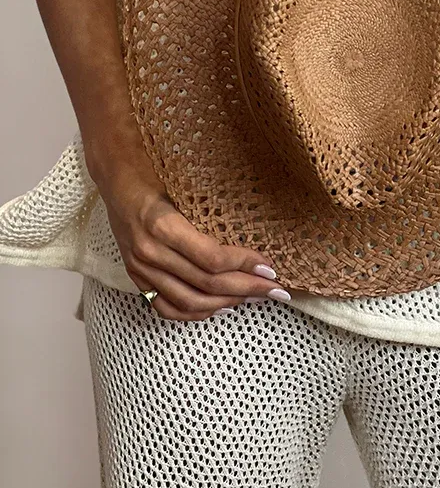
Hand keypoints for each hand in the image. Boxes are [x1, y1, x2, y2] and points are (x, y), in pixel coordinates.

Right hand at [91, 149, 288, 320]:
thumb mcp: (185, 187)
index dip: (245, 266)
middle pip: (206, 283)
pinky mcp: (136, 277)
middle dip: (247, 288)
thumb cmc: (156, 174)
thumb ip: (212, 216)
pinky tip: (220, 307)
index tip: (270, 267)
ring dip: (227, 302)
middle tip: (275, 289)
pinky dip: (196, 313)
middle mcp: (150, 252)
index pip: (213, 259)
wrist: (116, 179)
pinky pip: (167, 307)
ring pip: (190, 301)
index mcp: (163, 225)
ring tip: (255, 297)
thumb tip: (253, 239)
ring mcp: (140, 269)